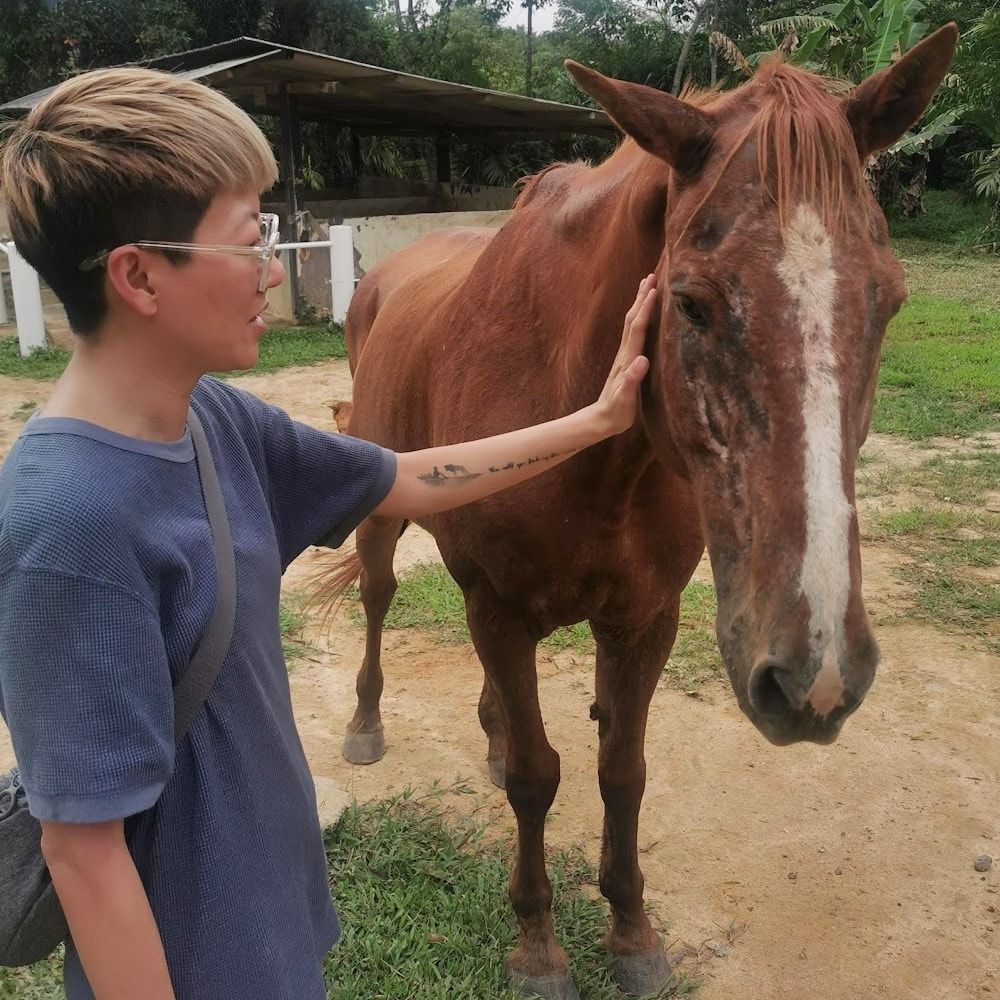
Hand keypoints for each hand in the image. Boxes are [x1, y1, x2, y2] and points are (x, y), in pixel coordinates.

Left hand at [592, 273, 656, 436]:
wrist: (601, 419)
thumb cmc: (616, 411)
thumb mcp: (625, 398)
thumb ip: (632, 380)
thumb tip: (642, 360)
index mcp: (628, 359)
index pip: (637, 329)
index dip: (646, 309)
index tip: (654, 290)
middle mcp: (625, 353)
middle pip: (633, 318)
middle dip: (642, 297)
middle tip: (652, 275)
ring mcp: (625, 355)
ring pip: (632, 322)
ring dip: (640, 303)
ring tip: (648, 286)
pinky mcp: (628, 360)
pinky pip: (635, 332)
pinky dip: (640, 317)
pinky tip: (645, 315)